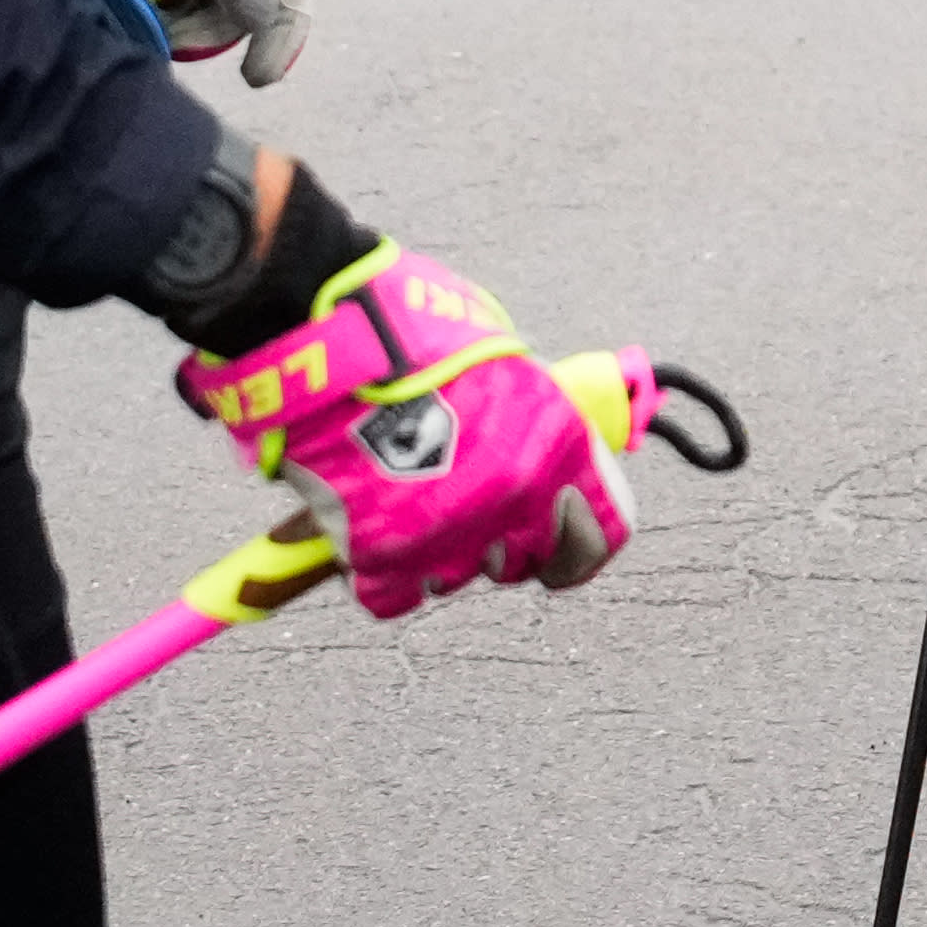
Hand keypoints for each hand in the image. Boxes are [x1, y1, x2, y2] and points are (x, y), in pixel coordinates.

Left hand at [68, 0, 373, 84]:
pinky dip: (130, 28)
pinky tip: (109, 16)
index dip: (283, 30)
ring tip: (131, 12)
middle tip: (167, 32)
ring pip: (182, 26)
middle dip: (204, 32)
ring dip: (165, 33)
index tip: (257, 75)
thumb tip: (258, 18)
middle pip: (230, 17)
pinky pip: (135, 20)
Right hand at [178, 236, 637, 619]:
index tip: (559, 561)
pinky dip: (375, 571)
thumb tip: (538, 451)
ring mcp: (451, 535)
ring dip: (432, 552)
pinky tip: (361, 522)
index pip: (600, 536)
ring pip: (455, 578)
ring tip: (398, 494)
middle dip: (494, 544)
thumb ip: (529, 417)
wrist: (326, 338)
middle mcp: (517, 500)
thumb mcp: (501, 360)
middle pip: (521, 562)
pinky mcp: (384, 556)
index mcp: (559, 448)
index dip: (577, 552)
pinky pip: (391, 594)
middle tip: (455, 504)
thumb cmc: (408, 332)